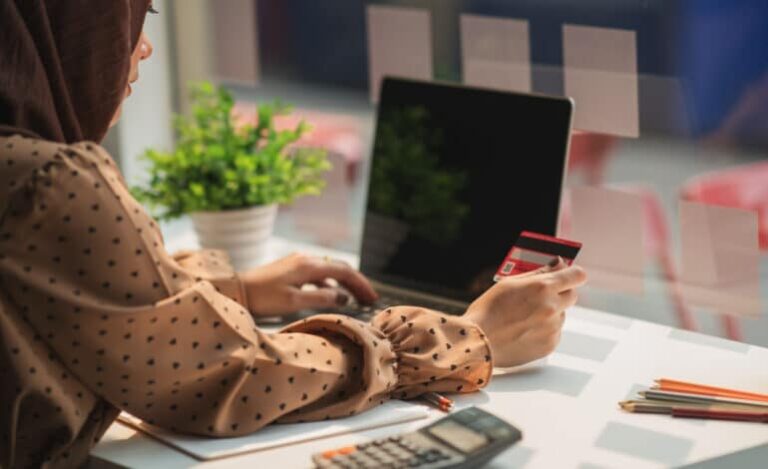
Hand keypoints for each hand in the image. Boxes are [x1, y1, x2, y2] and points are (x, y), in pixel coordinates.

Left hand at [240, 253, 377, 316]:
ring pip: (329, 270)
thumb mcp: (294, 302)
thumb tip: (344, 298)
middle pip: (339, 268)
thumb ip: (321, 299)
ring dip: (344, 284)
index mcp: (309, 265)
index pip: (344, 272)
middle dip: (356, 283)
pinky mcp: (291, 268)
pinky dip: (330, 284)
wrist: (235, 290)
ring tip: (355, 299)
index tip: (372, 299)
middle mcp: (306, 259)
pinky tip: (332, 295)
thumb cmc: (263, 298)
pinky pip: (318, 274)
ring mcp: (298, 262)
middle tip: (369, 299)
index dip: (361, 285)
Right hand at [463, 260, 586, 367]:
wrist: (477, 342)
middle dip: (561, 292)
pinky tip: (524, 330)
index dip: (573, 273)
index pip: (576, 275)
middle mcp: (552, 307)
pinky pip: (554, 332)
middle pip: (572, 295)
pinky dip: (544, 330)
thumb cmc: (488, 310)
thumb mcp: (510, 283)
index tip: (568, 274)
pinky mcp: (550, 345)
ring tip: (523, 317)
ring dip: (550, 313)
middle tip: (539, 295)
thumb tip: (558, 264)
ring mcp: (553, 328)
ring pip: (561, 315)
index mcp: (542, 287)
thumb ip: (538, 273)